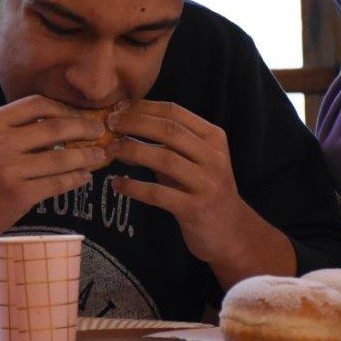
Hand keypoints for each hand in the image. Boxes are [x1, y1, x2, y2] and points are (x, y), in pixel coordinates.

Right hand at [0, 95, 110, 255]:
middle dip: (84, 128)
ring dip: (87, 156)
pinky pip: (57, 183)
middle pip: (55, 127)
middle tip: (99, 131)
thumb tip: (55, 124)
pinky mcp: (18, 195)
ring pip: (62, 158)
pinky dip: (75, 179)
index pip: (37, 104)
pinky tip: (83, 177)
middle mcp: (0, 142)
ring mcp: (9, 169)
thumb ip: (11, 130)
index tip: (78, 114)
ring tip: (100, 156)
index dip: (63, 108)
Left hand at [106, 100, 293, 282]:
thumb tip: (122, 131)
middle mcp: (213, 157)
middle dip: (135, 123)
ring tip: (110, 150)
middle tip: (110, 125)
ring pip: (164, 158)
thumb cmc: (203, 190)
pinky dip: (133, 187)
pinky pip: (158, 194)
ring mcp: (207, 183)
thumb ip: (165, 145)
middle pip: (168, 130)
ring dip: (132, 150)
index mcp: (213, 137)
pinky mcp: (195, 209)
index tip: (118, 108)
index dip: (143, 107)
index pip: (174, 112)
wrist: (230, 232)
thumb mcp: (192, 161)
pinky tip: (116, 184)